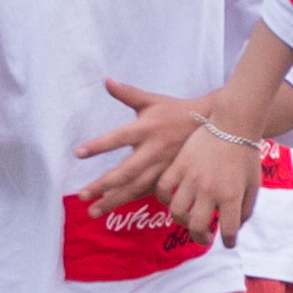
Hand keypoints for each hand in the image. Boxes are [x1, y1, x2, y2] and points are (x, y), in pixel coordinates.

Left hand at [79, 83, 256, 240]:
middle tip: (82, 195)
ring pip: (136, 188)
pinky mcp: (169, 178)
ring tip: (94, 211)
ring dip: (115, 200)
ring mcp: (162, 168)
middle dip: (104, 184)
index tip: (79, 153)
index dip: (99, 145)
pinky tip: (116, 207)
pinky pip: (149, 192)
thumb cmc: (176, 111)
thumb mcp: (153, 100)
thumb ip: (128, 93)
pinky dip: (133, 200)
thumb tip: (106, 81)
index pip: (119, 137)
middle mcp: (153, 151)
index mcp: (146, 129)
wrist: (213, 127)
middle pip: (126, 171)